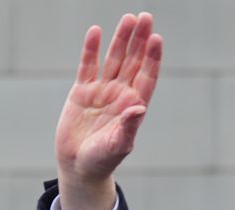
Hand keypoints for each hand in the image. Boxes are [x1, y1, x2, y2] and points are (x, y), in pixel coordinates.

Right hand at [55, 12, 163, 209]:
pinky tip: (96, 32)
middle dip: (139, 40)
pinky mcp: (82, 91)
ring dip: (121, 39)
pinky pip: (88, 66)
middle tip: (146, 16)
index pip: (147, 77)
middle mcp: (120, 95)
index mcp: (133, 107)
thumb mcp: (117, 146)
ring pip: (113, 59)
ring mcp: (101, 91)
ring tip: (129, 18)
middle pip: (133, 61)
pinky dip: (91, 49)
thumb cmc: (102, 161)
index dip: (152, 58)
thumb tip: (139, 108)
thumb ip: (128, 127)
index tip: (156, 39)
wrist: (78, 167)